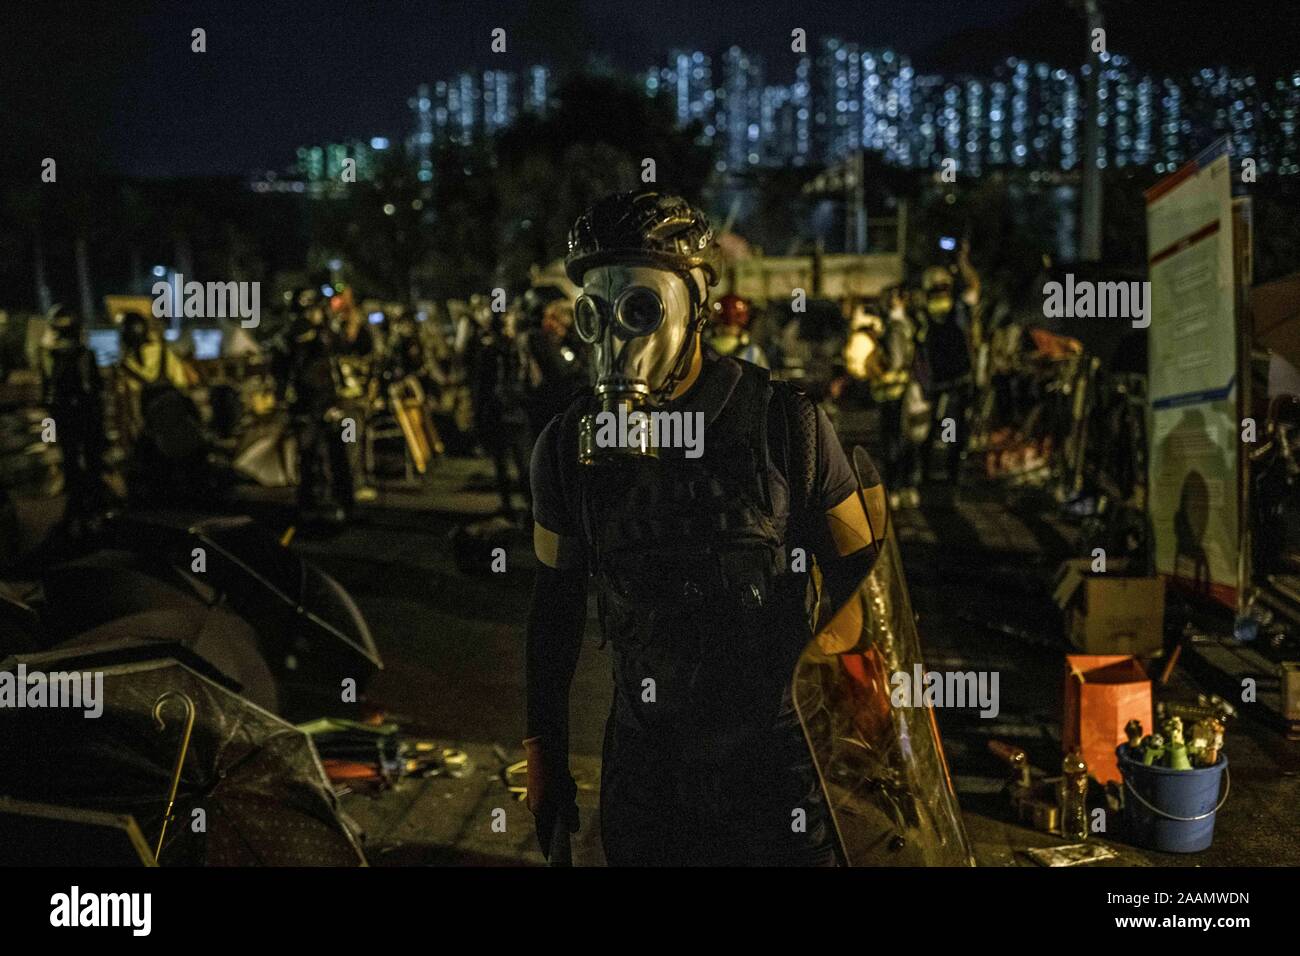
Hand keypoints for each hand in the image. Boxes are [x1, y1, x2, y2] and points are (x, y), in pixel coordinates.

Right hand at [523, 737, 578, 859]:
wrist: (543, 744)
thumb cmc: (552, 770)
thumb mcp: (564, 793)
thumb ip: (569, 814)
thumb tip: (574, 830)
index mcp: (539, 810)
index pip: (545, 834)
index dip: (550, 845)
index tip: (553, 857)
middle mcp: (537, 805)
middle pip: (557, 818)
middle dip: (568, 810)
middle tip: (570, 796)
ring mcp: (540, 795)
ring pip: (560, 805)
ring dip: (568, 796)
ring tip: (567, 781)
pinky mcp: (544, 786)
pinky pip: (559, 794)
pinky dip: (565, 789)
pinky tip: (565, 777)